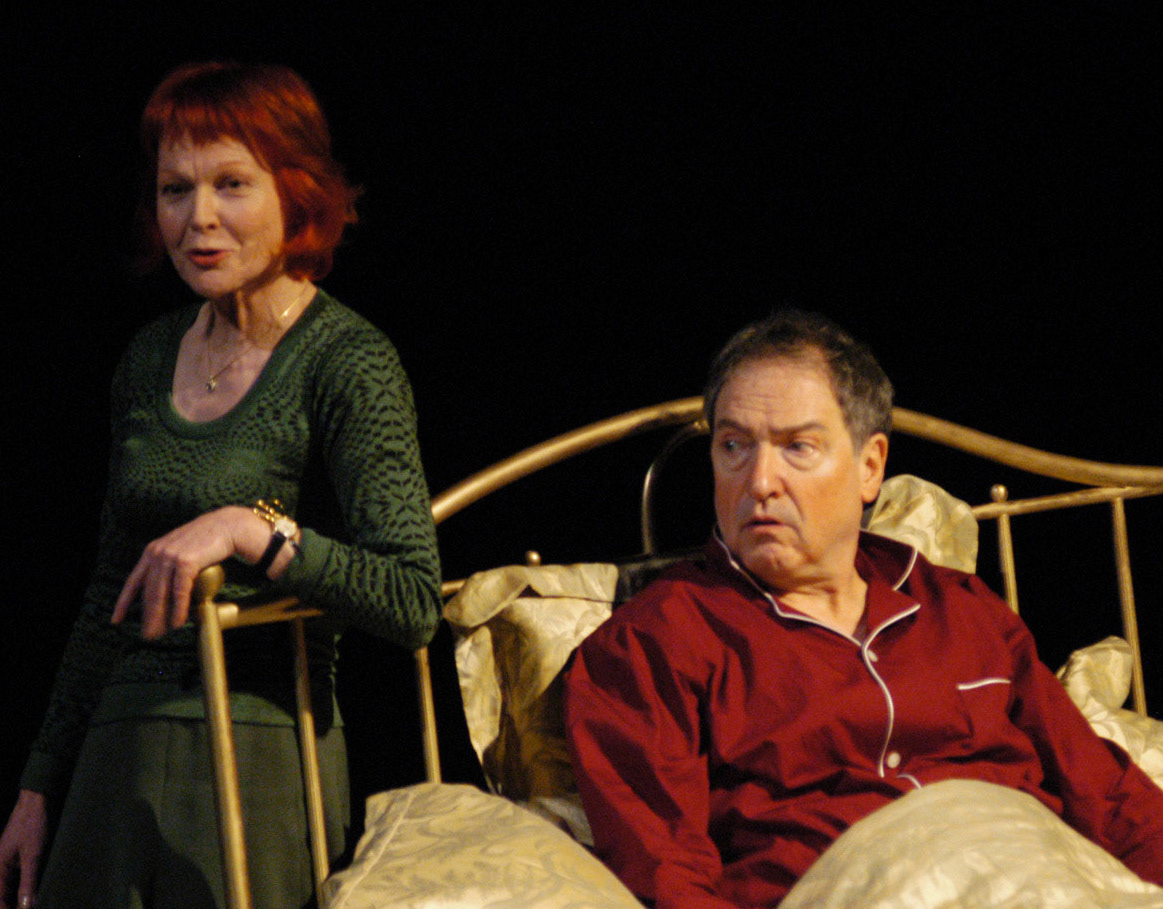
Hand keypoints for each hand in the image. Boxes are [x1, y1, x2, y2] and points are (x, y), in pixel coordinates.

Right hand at [0, 791, 46, 908]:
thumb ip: (28, 881)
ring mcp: (7, 861)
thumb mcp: (32, 855)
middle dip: (10, 904)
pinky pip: (15, 877)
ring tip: (28, 905)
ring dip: (16, 896)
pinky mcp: (17, 856)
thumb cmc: (32, 826)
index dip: (6, 908)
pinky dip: (21, 886)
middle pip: (2, 893)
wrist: (36, 801)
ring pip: (8, 886)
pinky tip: (31, 892)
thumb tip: (26, 906)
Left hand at [111, 506, 267, 639]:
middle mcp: (158, 553)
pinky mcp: (185, 562)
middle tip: (148, 635)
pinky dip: (178, 609)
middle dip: (147, 616)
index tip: (116, 619)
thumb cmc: (209, 539)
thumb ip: (170, 564)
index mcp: (153, 551)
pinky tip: (179, 622)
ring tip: (160, 634)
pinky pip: (179, 591)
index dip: (123, 602)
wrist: (228, 526)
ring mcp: (170, 556)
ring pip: (160, 594)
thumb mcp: (181, 549)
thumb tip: (167, 591)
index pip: (133, 581)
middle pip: (148, 592)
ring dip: (160, 617)